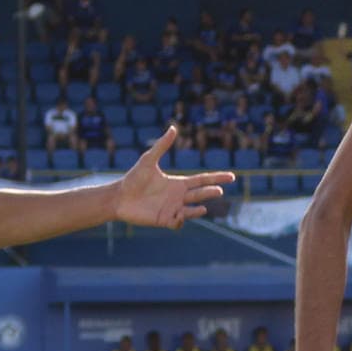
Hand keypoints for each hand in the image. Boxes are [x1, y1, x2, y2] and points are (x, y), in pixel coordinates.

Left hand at [112, 126, 233, 229]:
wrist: (119, 196)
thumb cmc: (133, 178)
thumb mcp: (148, 160)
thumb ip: (162, 146)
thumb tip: (173, 128)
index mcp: (178, 183)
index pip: (202, 180)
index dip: (217, 178)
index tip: (232, 176)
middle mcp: (178, 197)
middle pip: (200, 194)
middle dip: (210, 193)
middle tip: (219, 191)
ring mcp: (172, 209)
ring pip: (191, 210)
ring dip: (197, 210)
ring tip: (204, 207)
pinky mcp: (164, 220)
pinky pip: (177, 222)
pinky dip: (182, 220)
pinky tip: (181, 214)